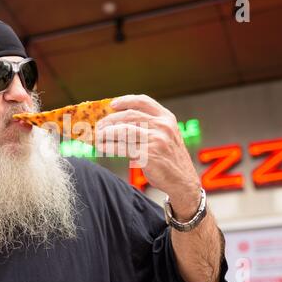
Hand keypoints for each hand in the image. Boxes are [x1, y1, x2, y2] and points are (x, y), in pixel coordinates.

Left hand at [96, 94, 200, 220]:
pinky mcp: (148, 155)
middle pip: (130, 115)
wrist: (183, 181)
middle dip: (111, 119)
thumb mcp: (166, 136)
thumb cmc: (170, 159)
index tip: (112, 105)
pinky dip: (109, 147)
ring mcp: (156, 140)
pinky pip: (123, 148)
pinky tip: (103, 147)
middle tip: (99, 125)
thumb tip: (119, 122)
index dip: (125, 101)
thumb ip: (149, 126)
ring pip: (124, 130)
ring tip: (98, 136)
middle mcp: (162, 126)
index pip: (143, 102)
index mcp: (167, 118)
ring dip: (107, 132)